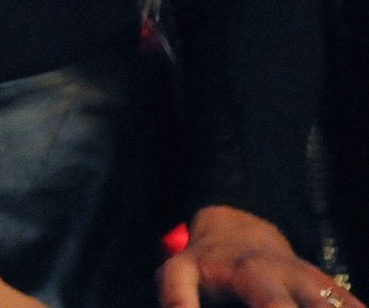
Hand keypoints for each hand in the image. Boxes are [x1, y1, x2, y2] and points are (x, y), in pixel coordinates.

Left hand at [158, 206, 359, 307]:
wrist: (238, 230)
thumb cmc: (204, 262)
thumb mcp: (178, 273)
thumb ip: (178, 299)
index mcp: (252, 273)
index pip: (274, 305)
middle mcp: (292, 277)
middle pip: (318, 305)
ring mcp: (315, 282)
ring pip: (337, 303)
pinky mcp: (330, 288)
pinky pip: (350, 302)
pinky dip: (355, 307)